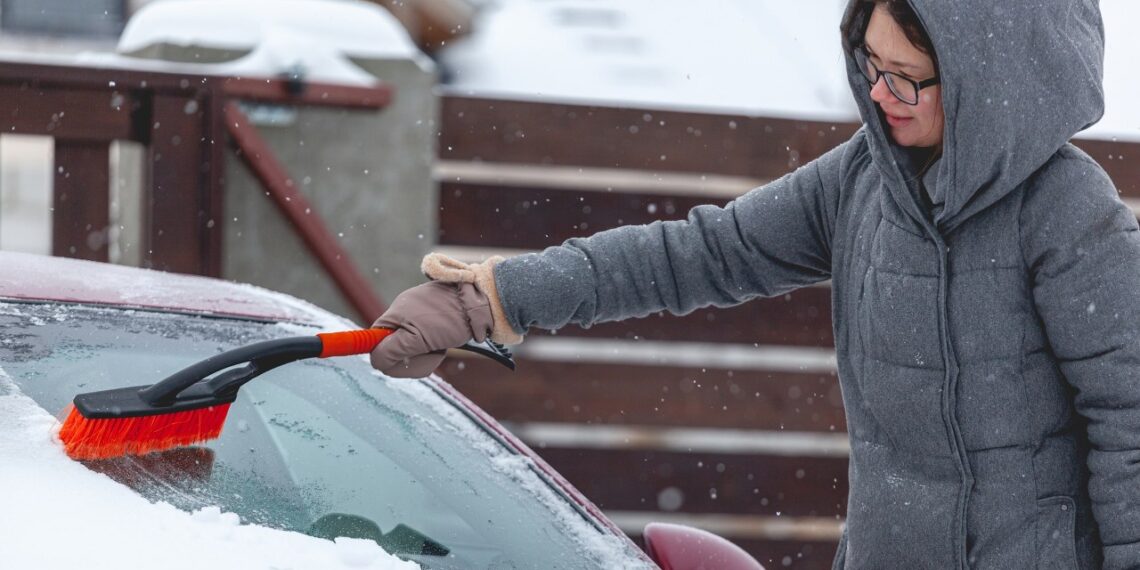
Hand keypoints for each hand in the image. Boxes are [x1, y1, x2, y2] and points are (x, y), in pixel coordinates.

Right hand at [370, 281, 493, 377]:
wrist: (482, 304)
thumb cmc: (450, 319)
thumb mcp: (417, 339)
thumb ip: (392, 350)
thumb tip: (375, 361)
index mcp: (395, 313)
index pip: (374, 341)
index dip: (386, 356)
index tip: (404, 360)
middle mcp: (403, 312)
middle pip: (393, 347)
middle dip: (411, 358)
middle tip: (430, 355)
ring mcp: (418, 316)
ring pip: (411, 348)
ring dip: (425, 355)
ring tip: (440, 347)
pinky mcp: (433, 321)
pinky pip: (425, 342)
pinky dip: (434, 348)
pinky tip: (446, 344)